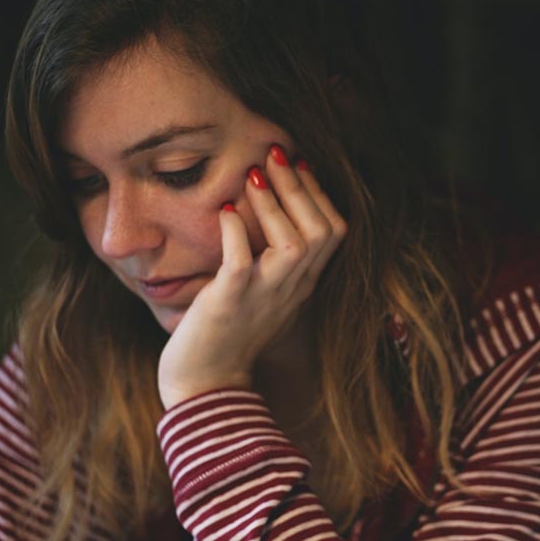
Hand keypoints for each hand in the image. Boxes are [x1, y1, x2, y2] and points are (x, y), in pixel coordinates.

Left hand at [157, 145, 346, 408]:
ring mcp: (263, 297)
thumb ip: (271, 262)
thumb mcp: (262, 295)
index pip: (334, 232)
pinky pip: (242, 263)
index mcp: (302, 286)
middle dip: (299, 185)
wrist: (205, 387)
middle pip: (322, 230)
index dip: (319, 194)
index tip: (298, 163)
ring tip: (250, 174)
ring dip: (273, 203)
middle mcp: (291, 290)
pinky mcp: (230, 303)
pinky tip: (226, 212)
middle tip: (275, 152)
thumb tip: (262, 211)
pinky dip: (237, 233)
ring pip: (294, 243)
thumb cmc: (227, 337)